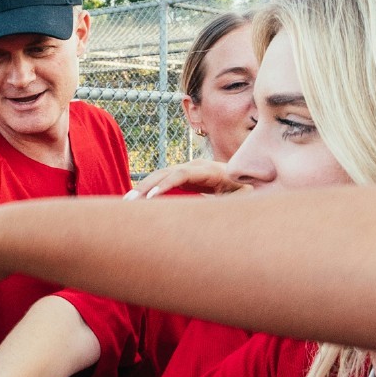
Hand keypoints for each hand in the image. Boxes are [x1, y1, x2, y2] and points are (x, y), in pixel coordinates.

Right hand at [127, 158, 247, 199]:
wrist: (250, 182)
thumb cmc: (248, 193)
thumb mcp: (244, 199)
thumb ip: (233, 203)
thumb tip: (224, 209)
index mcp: (210, 171)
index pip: (182, 174)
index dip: (165, 184)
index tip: (151, 197)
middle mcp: (196, 167)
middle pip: (165, 173)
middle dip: (146, 186)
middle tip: (128, 201)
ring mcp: (188, 171)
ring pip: (160, 176)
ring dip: (143, 189)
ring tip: (125, 203)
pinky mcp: (184, 178)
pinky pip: (163, 182)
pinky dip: (149, 191)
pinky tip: (135, 202)